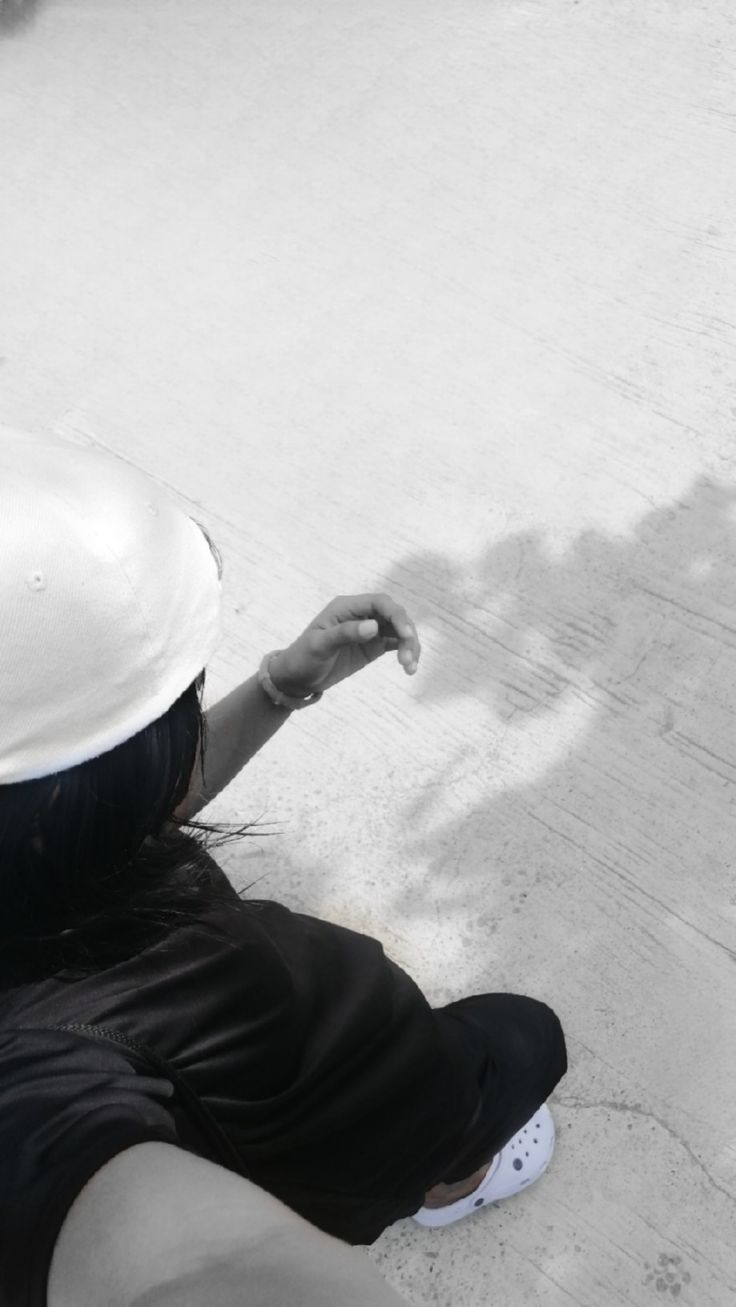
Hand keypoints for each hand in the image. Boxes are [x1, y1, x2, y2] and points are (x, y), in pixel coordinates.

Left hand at [268, 593, 420, 697]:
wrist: (298, 677)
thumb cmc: (304, 658)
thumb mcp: (319, 645)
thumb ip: (345, 633)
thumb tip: (373, 626)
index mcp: (346, 607)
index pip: (379, 603)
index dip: (396, 615)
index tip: (406, 634)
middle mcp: (361, 614)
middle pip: (394, 615)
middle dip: (406, 633)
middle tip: (407, 658)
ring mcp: (369, 630)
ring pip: (399, 630)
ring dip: (409, 645)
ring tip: (409, 667)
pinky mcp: (374, 645)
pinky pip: (396, 643)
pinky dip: (406, 652)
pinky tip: (409, 667)